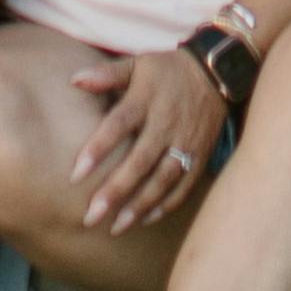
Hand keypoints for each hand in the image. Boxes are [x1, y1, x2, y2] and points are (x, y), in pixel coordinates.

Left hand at [70, 41, 229, 234]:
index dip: (98, 149)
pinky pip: (184, 186)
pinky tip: (145, 220)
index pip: (118, 126)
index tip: (76, 175)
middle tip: (91, 216)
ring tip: (115, 227)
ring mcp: (186, 143)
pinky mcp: (200, 156)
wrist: (216, 73)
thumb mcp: (138, 63)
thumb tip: (73, 79)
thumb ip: (107, 74)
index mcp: (146, 99)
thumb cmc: (167, 70)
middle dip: (115, 191)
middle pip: (139, 162)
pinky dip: (166, 205)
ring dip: (139, 206)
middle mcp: (166, 124)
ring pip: (162, 181)